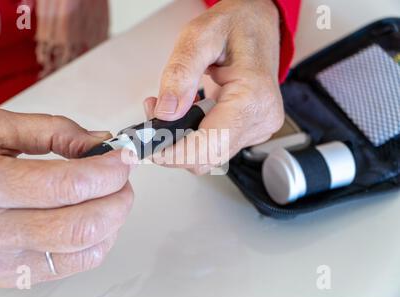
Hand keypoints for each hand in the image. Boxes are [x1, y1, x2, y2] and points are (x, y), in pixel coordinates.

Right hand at [0, 109, 133, 286]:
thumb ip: (53, 129)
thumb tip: (99, 142)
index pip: (68, 185)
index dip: (109, 170)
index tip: (123, 157)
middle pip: (84, 224)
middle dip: (119, 196)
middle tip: (121, 176)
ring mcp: (6, 263)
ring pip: (87, 249)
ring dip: (114, 218)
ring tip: (108, 195)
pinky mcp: (18, 278)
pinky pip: (79, 264)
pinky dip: (101, 239)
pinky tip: (94, 218)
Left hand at [144, 0, 283, 174]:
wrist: (257, 24)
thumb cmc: (236, 25)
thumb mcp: (199, 37)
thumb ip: (180, 74)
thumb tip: (166, 112)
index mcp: (253, 97)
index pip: (209, 145)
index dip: (174, 153)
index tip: (149, 148)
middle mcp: (261, 118)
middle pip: (207, 157)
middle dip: (174, 145)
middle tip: (154, 118)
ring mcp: (259, 127)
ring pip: (210, 155)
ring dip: (183, 139)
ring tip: (173, 107)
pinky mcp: (253, 130)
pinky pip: (217, 146)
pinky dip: (196, 135)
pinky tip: (190, 112)